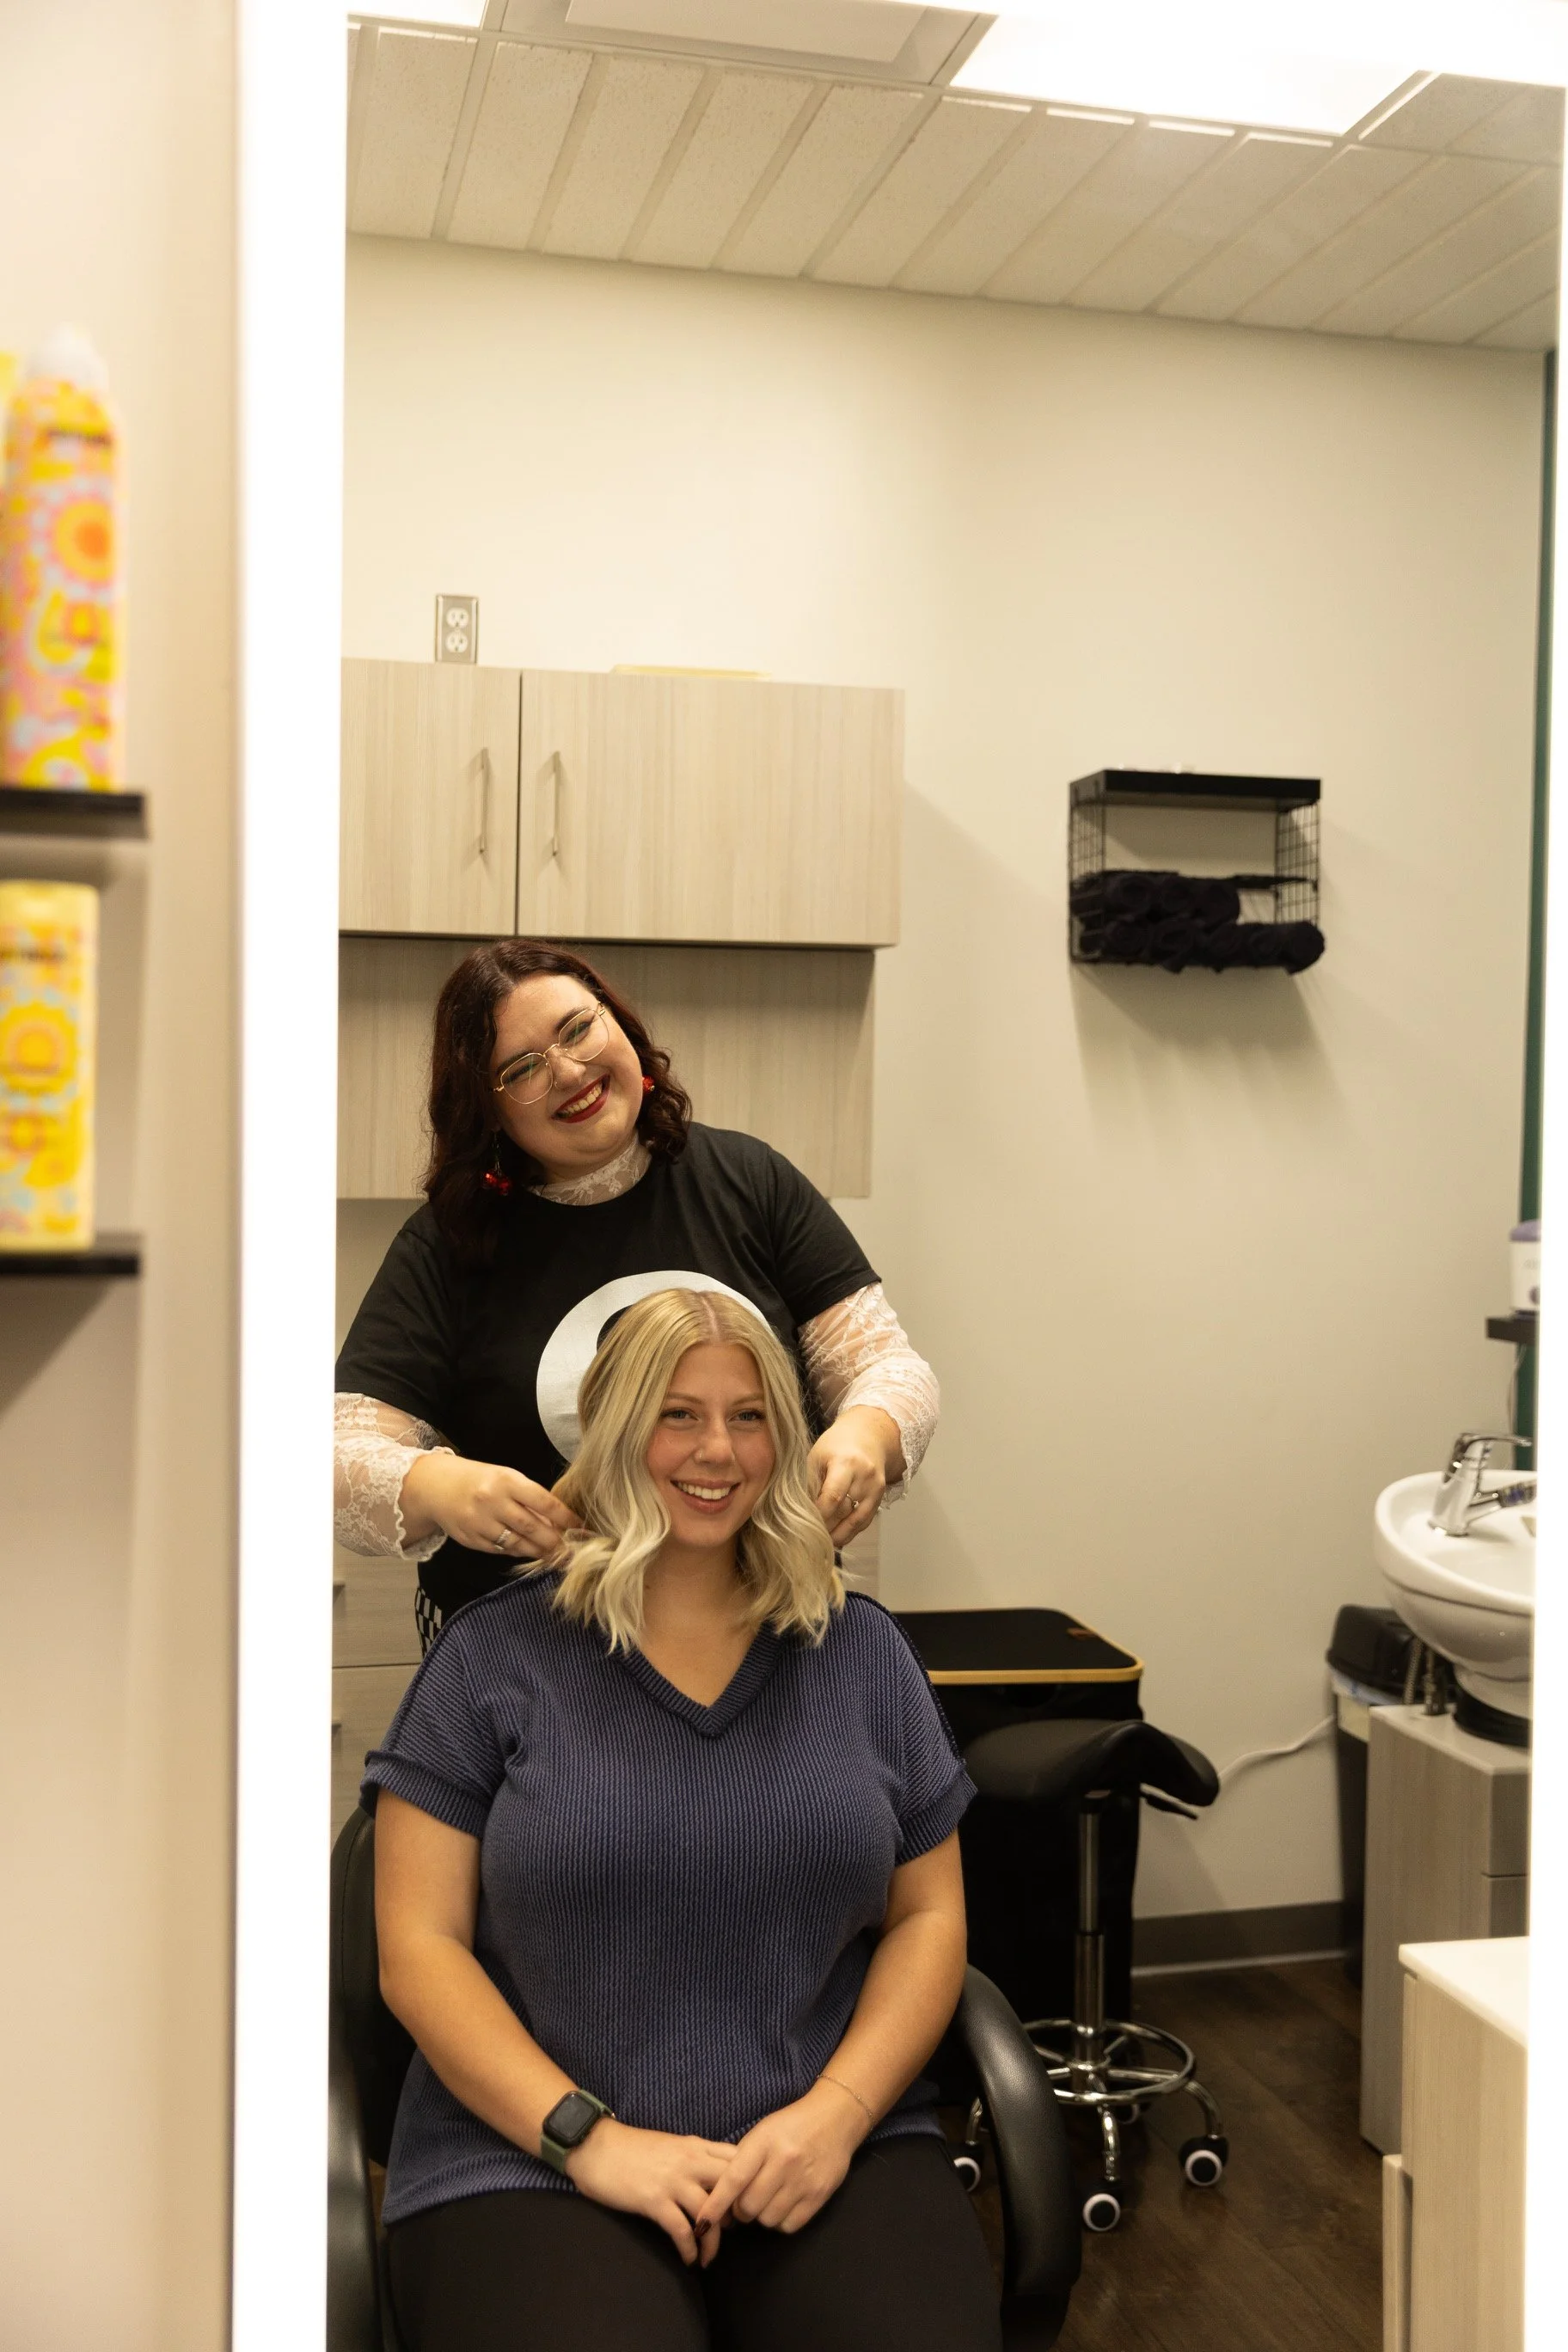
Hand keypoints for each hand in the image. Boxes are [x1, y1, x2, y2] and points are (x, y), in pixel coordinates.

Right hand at [400, 1452, 580, 1560]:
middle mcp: (493, 1502)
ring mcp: (480, 1523)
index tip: (581, 1526)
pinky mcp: (471, 1540)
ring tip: (555, 1556)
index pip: (544, 1502)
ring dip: (539, 1552)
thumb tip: (558, 1522)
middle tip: (572, 1551)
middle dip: (555, 1542)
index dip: (566, 1517)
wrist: (435, 1486)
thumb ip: (529, 1498)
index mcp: (506, 1480)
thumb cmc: (479, 1479)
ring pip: (517, 1543)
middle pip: (532, 1527)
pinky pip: (500, 1550)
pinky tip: (529, 1552)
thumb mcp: (505, 1478)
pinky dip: (517, 1552)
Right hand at [565, 2118, 736, 2264]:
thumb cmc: (631, 2148)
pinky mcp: (654, 2200)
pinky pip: (682, 2230)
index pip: (737, 2159)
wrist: (595, 2146)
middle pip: (732, 2186)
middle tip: (735, 2232)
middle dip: (739, 2212)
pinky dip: (689, 2249)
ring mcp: (673, 2180)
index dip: (748, 2182)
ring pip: (710, 2213)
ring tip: (710, 2256)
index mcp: (696, 2145)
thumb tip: (714, 2180)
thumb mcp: (671, 2144)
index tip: (747, 2203)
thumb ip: (694, 2157)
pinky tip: (689, 2259)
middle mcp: (691, 2160)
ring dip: (714, 2241)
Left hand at [691, 2084, 866, 2261]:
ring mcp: (804, 2180)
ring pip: (768, 2219)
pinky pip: (789, 2226)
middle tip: (744, 2202)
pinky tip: (783, 2205)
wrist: (835, 2119)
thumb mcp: (762, 2132)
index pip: (734, 2179)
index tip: (702, 2221)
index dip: (716, 2203)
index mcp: (765, 2142)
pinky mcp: (820, 2196)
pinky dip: (781, 2221)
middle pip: (749, 2206)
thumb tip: (720, 2195)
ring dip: (762, 2215)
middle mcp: (784, 2161)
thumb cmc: (791, 2125)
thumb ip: (742, 2160)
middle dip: (741, 2210)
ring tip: (767, 2200)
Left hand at [808, 1408, 895, 1547]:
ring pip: (855, 1522)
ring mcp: (875, 1489)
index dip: (817, 1515)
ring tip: (818, 1543)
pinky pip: (863, 1522)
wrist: (868, 1436)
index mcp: (846, 1463)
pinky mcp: (879, 1498)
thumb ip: (807, 1482)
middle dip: (824, 1528)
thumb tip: (792, 1511)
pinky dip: (848, 1532)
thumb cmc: (835, 1446)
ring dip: (837, 1536)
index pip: (832, 1497)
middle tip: (805, 1539)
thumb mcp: (816, 1456)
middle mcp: (865, 1477)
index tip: (801, 1526)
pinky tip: (834, 1538)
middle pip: (844, 1512)